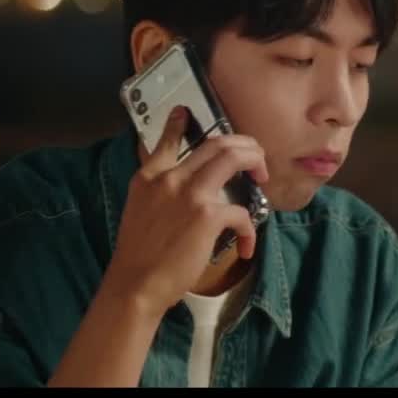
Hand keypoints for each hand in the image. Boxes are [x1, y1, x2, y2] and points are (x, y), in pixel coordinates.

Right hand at [104, 107, 267, 314]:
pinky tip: (246, 247)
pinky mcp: (208, 216)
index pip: (167, 140)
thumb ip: (157, 191)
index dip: (179, 123)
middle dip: (244, 145)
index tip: (185, 113)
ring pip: (234, 158)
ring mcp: (190, 194)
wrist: (136, 284)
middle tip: (255, 157)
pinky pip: (241, 212)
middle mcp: (170, 177)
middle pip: (216, 143)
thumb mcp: (138, 210)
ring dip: (256, 164)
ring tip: (262, 179)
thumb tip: (178, 188)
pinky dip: (249, 230)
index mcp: (149, 176)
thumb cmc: (138, 255)